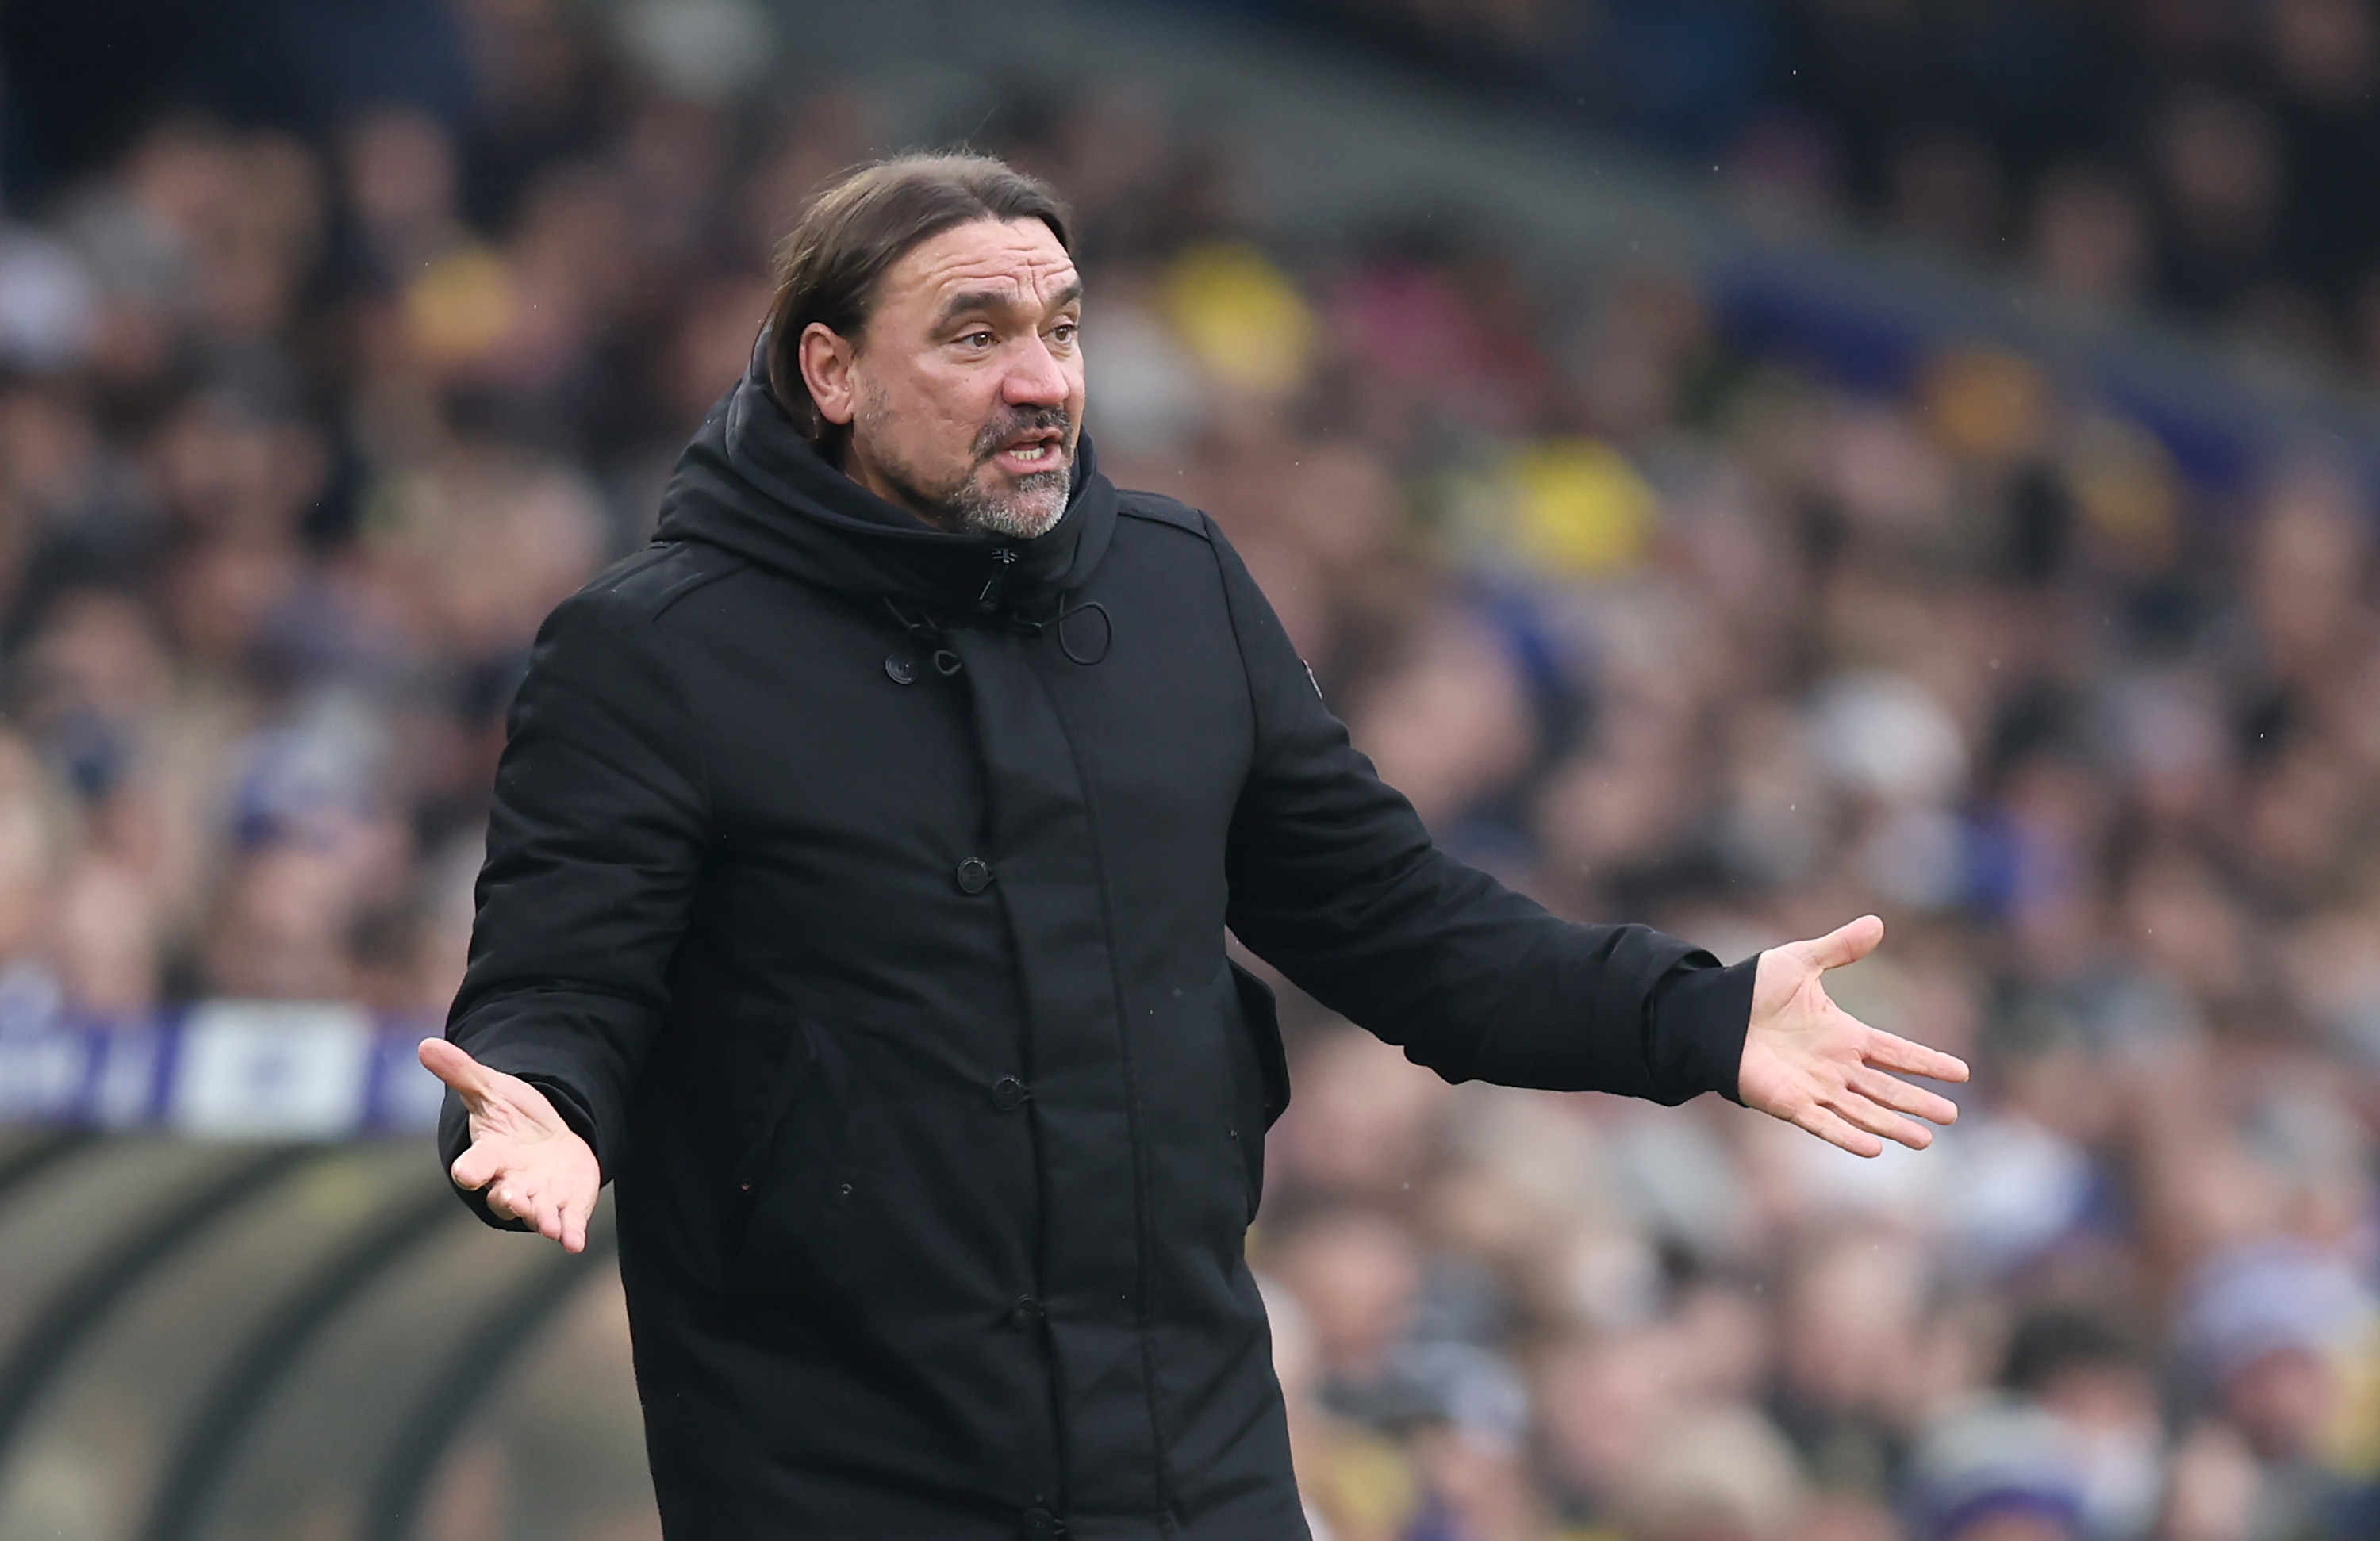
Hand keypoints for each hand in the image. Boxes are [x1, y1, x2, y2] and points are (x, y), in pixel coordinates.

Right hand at [419, 1038, 600, 1251]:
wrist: (549, 1139)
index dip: (469, 1170)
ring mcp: (539, 1198)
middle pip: (503, 1197)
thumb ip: (462, 1073)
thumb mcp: (491, 1089)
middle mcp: (510, 1183)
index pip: (472, 1167)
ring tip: (547, 1226)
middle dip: (508, 1199)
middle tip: (511, 1198)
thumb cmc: (513, 1117)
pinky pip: (566, 1225)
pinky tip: (574, 1243)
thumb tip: (425, 1044)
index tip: (466, 1173)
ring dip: (541, 1219)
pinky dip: (569, 1234)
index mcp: (488, 1157)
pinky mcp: (566, 1206)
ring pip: (535, 1214)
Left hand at [1737, 915, 1969, 1157]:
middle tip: (1951, 1116)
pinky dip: (1847, 1136)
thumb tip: (1877, 922)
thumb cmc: (1752, 989)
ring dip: (1892, 1126)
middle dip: (1918, 1103)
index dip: (1927, 1063)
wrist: (1711, 1014)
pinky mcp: (1789, 1103)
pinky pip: (1824, 1124)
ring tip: (1925, 1140)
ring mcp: (1815, 1087)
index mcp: (1844, 1035)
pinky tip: (1875, 1149)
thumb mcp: (1800, 962)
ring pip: (1863, 1112)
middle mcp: (1836, 1066)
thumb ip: (1839, 948)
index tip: (1961, 1074)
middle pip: (1887, 1089)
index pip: (1896, 1052)